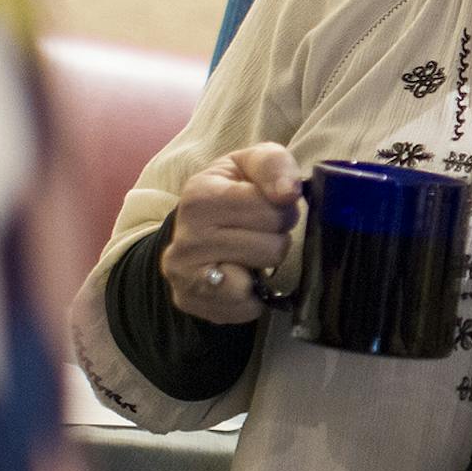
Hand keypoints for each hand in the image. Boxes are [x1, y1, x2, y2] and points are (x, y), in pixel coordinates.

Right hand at [159, 143, 301, 322]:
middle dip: (277, 237)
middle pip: (272, 247)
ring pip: (259, 276)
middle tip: (259, 231)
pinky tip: (242, 277)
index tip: (271, 205)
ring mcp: (184, 272)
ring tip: (249, 251)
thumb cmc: (233, 190)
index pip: (273, 208)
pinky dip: (253, 296)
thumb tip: (287, 193)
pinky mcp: (190, 300)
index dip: (285, 208)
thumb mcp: (252, 164)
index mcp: (199, 194)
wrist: (197, 226)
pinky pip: (244, 307)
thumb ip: (274, 165)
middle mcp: (186, 235)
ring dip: (265, 265)